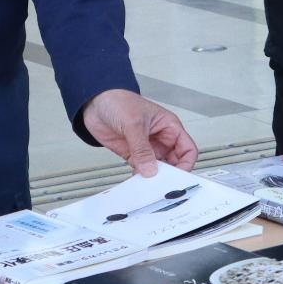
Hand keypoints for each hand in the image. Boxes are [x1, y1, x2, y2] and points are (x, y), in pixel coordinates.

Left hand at [80, 90, 198, 176]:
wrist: (95, 103)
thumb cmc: (119, 101)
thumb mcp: (134, 123)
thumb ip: (142, 148)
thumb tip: (150, 169)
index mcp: (169, 127)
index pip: (187, 149)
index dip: (186, 163)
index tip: (178, 175)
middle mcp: (160, 139)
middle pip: (174, 162)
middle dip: (170, 173)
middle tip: (162, 182)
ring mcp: (146, 147)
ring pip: (157, 168)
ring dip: (153, 177)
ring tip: (148, 183)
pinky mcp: (132, 154)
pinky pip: (141, 169)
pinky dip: (140, 177)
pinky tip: (136, 180)